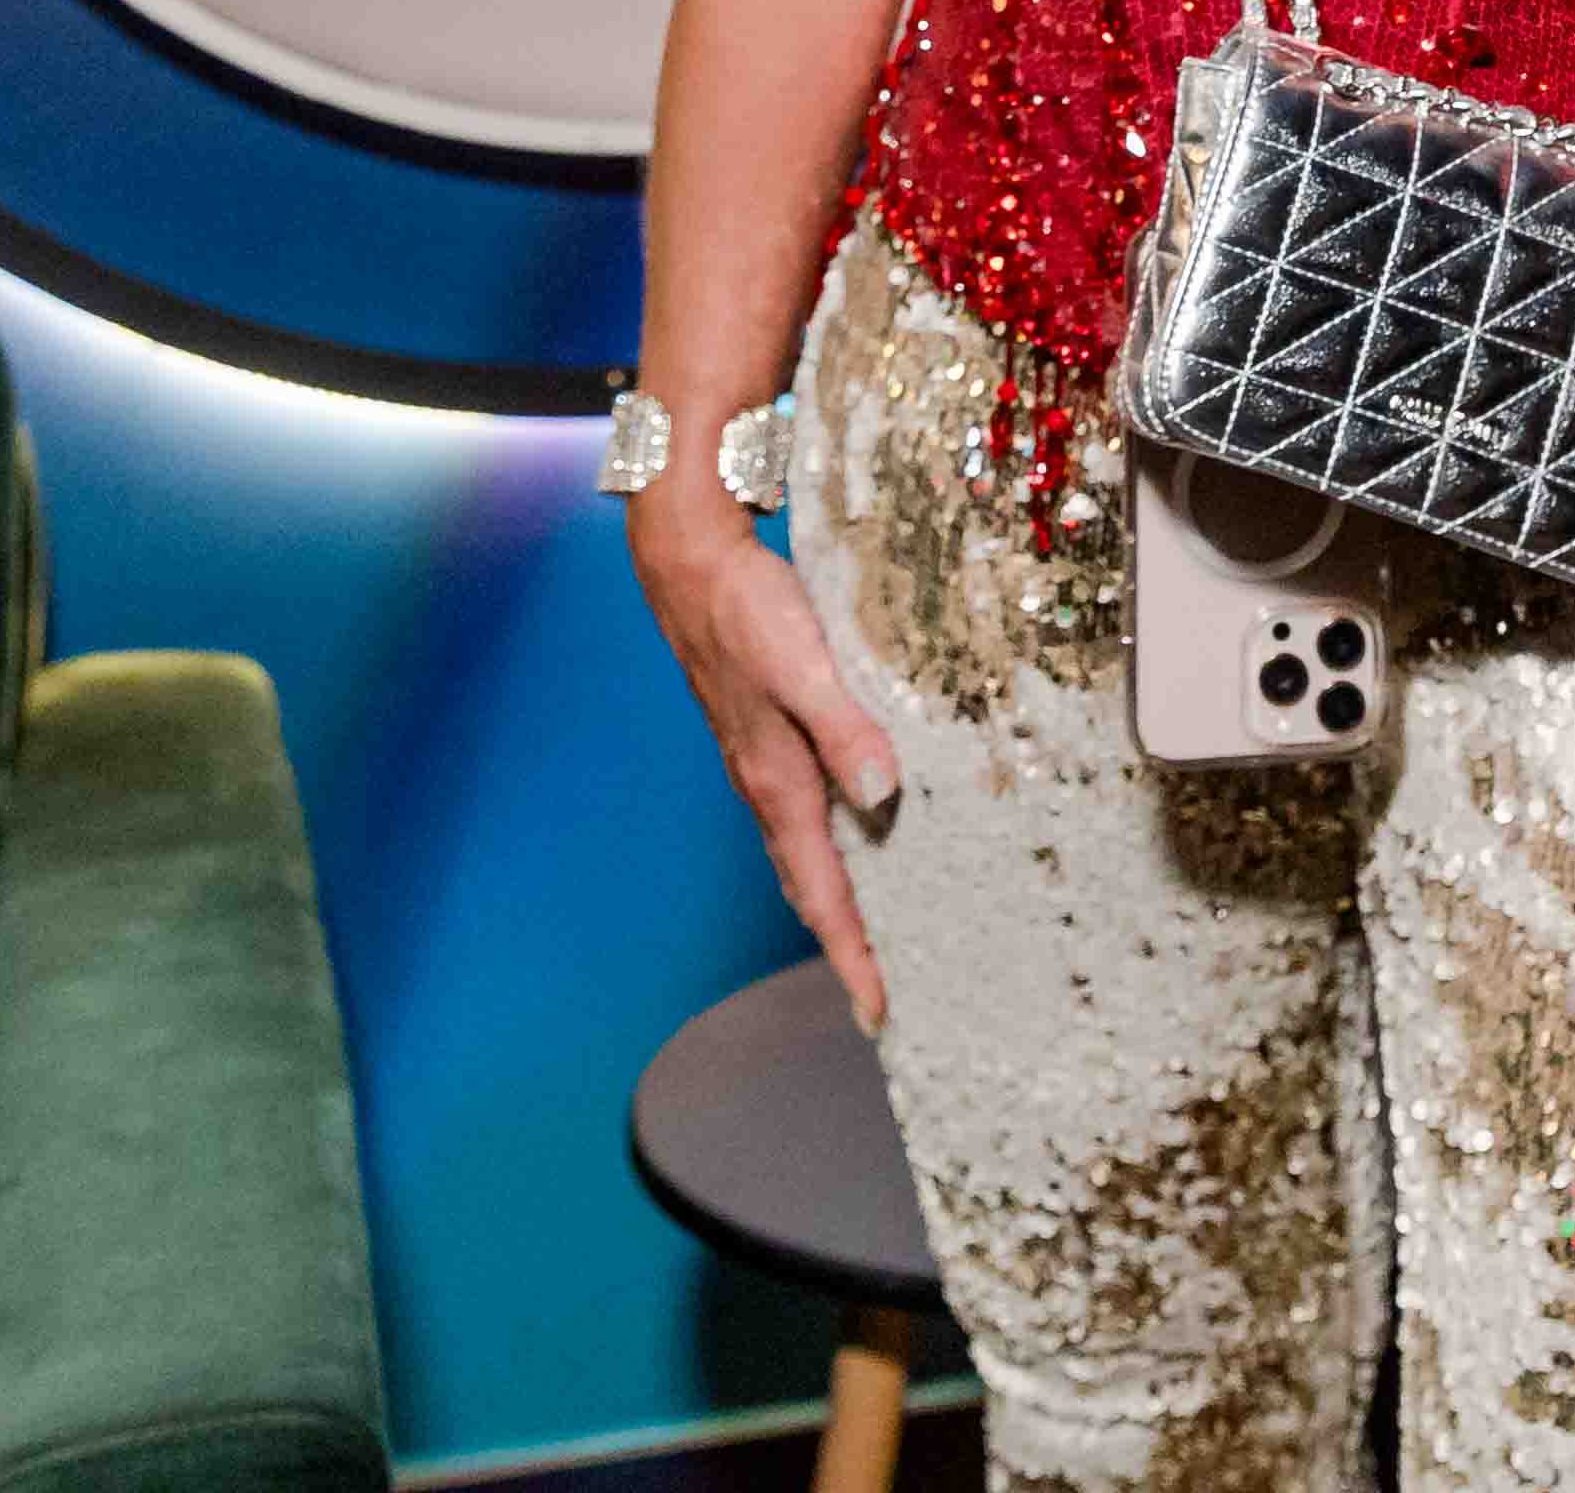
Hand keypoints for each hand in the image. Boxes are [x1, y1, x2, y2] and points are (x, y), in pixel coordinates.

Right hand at [631, 488, 903, 1030]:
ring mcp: (764, 765)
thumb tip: (882, 795)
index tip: (877, 1011)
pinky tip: (858, 835)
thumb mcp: (802, 666)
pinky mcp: (767, 738)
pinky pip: (804, 816)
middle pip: (811, 889)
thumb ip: (844, 729)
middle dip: (845, 946)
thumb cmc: (746, 610)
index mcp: (778, 784)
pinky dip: (831, 849)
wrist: (691, 562)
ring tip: (876, 940)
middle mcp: (768, 787)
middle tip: (882, 998)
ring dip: (838, 903)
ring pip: (805, 856)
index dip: (851, 954)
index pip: (823, 892)